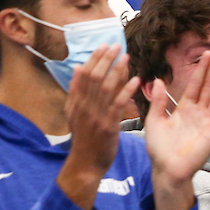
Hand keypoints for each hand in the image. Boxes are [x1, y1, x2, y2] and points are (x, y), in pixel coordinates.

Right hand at [59, 44, 140, 209]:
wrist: (85, 164)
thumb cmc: (85, 139)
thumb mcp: (74, 114)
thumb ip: (76, 91)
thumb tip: (78, 67)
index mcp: (75, 102)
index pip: (84, 74)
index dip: (95, 58)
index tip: (105, 45)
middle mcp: (83, 106)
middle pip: (94, 77)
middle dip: (105, 59)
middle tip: (117, 45)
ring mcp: (95, 116)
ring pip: (105, 88)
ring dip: (117, 71)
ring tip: (127, 57)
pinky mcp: (107, 126)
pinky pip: (117, 104)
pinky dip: (126, 90)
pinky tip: (135, 80)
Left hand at [145, 48, 209, 209]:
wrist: (167, 169)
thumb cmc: (159, 149)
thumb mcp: (154, 120)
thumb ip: (158, 101)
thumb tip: (158, 80)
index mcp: (185, 109)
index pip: (196, 85)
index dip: (201, 70)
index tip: (207, 54)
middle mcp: (198, 113)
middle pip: (209, 86)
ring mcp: (207, 121)